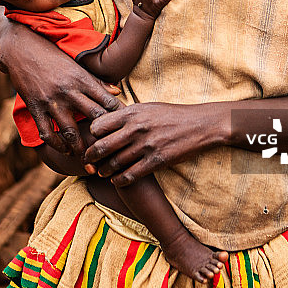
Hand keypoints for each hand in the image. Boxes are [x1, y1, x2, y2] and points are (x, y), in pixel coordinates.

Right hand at [0, 7, 120, 156]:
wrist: (21, 48)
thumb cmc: (53, 55)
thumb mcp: (76, 65)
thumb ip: (96, 81)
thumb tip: (117, 92)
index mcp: (82, 78)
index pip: (106, 101)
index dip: (119, 117)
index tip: (128, 131)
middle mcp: (68, 90)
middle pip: (92, 118)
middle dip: (104, 138)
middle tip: (113, 154)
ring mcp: (51, 100)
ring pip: (69, 131)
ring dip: (80, 149)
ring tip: (89, 162)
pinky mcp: (35, 106)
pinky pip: (47, 131)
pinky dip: (56, 144)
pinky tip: (64, 150)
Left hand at [84, 101, 225, 186]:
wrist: (200, 124)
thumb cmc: (171, 115)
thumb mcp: (147, 107)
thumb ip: (127, 114)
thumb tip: (105, 120)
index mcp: (132, 112)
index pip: (98, 126)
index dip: (92, 135)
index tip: (92, 141)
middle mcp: (136, 128)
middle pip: (101, 146)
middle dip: (90, 157)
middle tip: (87, 162)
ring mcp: (146, 145)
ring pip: (114, 163)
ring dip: (104, 171)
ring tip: (101, 172)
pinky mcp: (156, 161)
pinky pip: (130, 175)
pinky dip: (119, 180)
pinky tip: (117, 180)